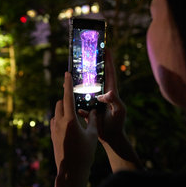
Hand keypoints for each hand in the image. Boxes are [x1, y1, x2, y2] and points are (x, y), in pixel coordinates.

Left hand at [50, 72, 97, 173]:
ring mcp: (54, 129)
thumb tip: (94, 111)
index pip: (68, 97)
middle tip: (77, 100)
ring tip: (75, 115)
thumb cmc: (84, 154)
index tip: (67, 73)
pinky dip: (61, 119)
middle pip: (61, 103)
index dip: (67, 84)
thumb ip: (93, 121)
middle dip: (68, 99)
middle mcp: (59, 122)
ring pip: (57, 112)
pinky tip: (70, 126)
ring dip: (64, 110)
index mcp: (70, 120)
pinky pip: (55, 121)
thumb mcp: (93, 136)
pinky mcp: (52, 135)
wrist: (71, 172)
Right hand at [77, 48, 142, 171]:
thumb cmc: (117, 124)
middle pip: (96, 76)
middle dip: (92, 65)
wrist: (110, 138)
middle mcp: (102, 93)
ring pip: (85, 87)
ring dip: (80, 80)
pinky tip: (67, 89)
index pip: (109, 73)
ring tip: (73, 71)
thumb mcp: (119, 111)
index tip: (106, 48)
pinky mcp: (87, 108)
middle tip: (86, 54)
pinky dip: (73, 95)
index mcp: (111, 91)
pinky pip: (79, 100)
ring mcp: (94, 100)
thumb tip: (105, 93)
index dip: (108, 60)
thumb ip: (114, 101)